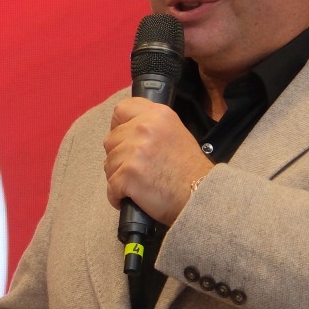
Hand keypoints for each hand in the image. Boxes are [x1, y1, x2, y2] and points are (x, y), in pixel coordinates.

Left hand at [103, 97, 214, 225]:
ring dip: (118, 177)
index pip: (121, 110)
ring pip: (108, 164)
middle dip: (118, 157)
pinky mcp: (128, 173)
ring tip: (137, 185)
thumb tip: (127, 132)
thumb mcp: (175, 133)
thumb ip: (151, 127)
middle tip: (136, 170)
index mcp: (157, 114)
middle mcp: (144, 127)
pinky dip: (117, 196)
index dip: (118, 127)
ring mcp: (135, 150)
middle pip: (111, 140)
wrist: (200, 195)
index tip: (123, 140)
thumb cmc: (190, 171)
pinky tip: (131, 198)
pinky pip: (111, 186)